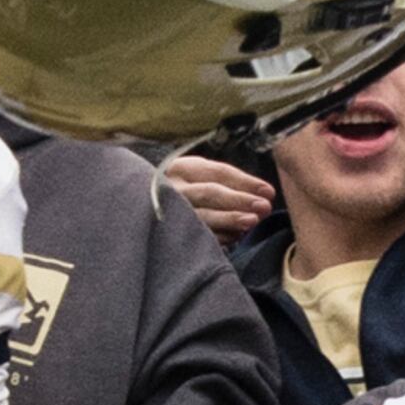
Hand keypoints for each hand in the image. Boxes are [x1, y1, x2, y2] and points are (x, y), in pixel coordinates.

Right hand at [159, 152, 276, 241]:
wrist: (135, 204)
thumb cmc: (182, 191)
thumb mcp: (198, 178)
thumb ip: (227, 184)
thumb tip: (263, 196)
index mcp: (182, 167)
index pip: (218, 172)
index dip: (246, 181)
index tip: (268, 191)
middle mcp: (172, 186)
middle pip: (210, 192)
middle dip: (239, 199)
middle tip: (264, 207)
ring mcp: (167, 210)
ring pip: (201, 215)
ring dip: (229, 218)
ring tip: (251, 221)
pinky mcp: (166, 231)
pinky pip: (195, 234)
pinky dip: (217, 236)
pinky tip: (234, 237)